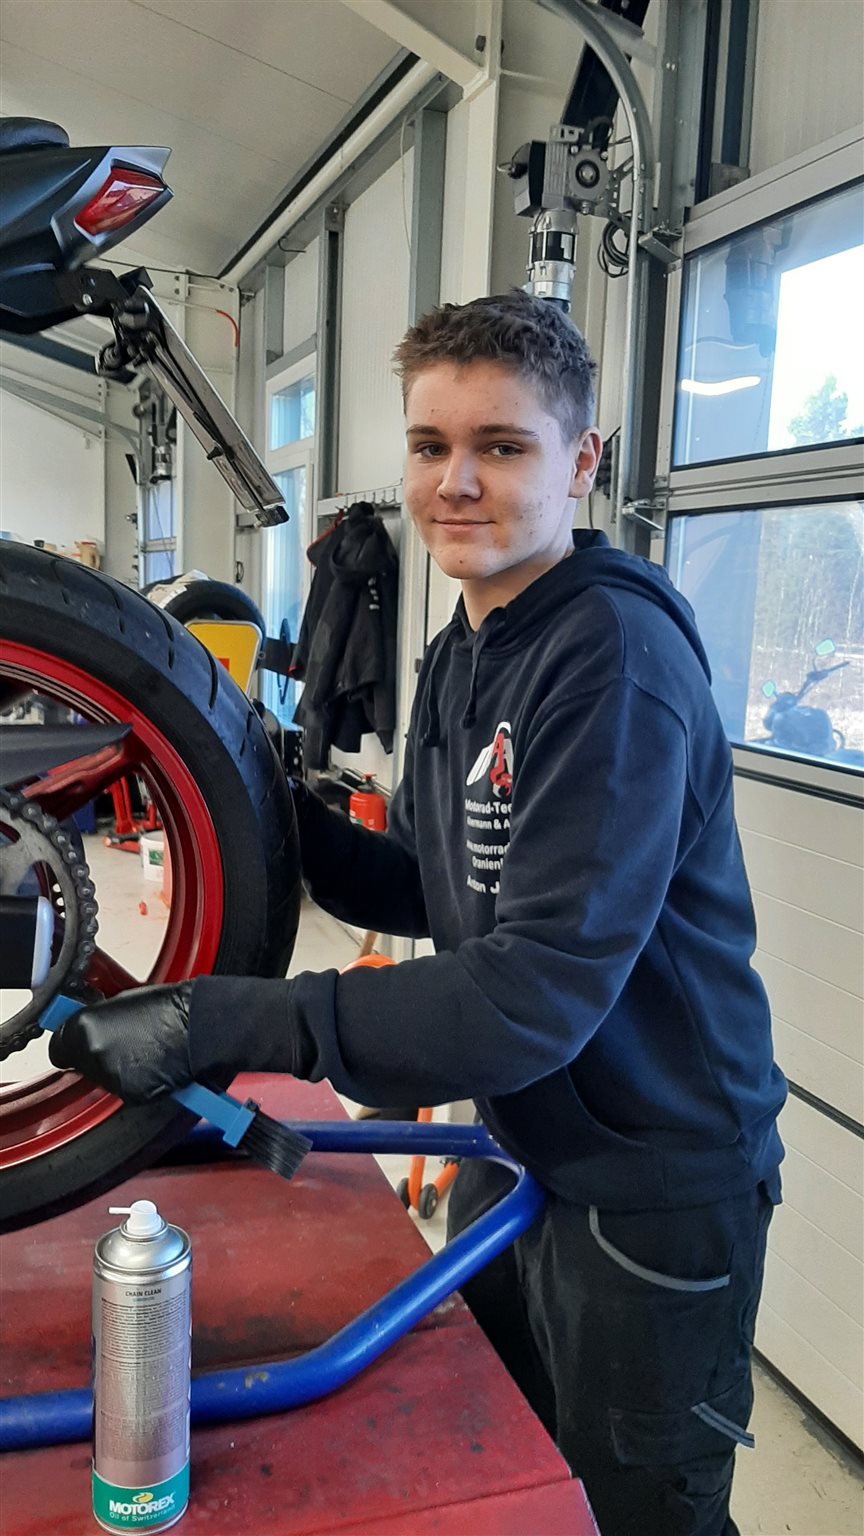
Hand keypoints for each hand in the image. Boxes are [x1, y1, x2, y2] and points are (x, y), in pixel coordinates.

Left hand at [48, 982, 194, 1103]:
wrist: (202, 1027)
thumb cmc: (170, 1007)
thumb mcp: (121, 1001)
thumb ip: (94, 1019)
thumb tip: (82, 1027)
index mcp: (86, 1028)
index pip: (57, 1047)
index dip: (69, 1043)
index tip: (77, 1040)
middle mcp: (94, 1055)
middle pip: (79, 1063)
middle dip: (94, 1054)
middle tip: (119, 1039)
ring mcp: (112, 1077)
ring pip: (101, 1077)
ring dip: (114, 1067)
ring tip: (141, 1049)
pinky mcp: (131, 1094)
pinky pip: (123, 1088)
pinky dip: (132, 1079)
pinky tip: (149, 1062)